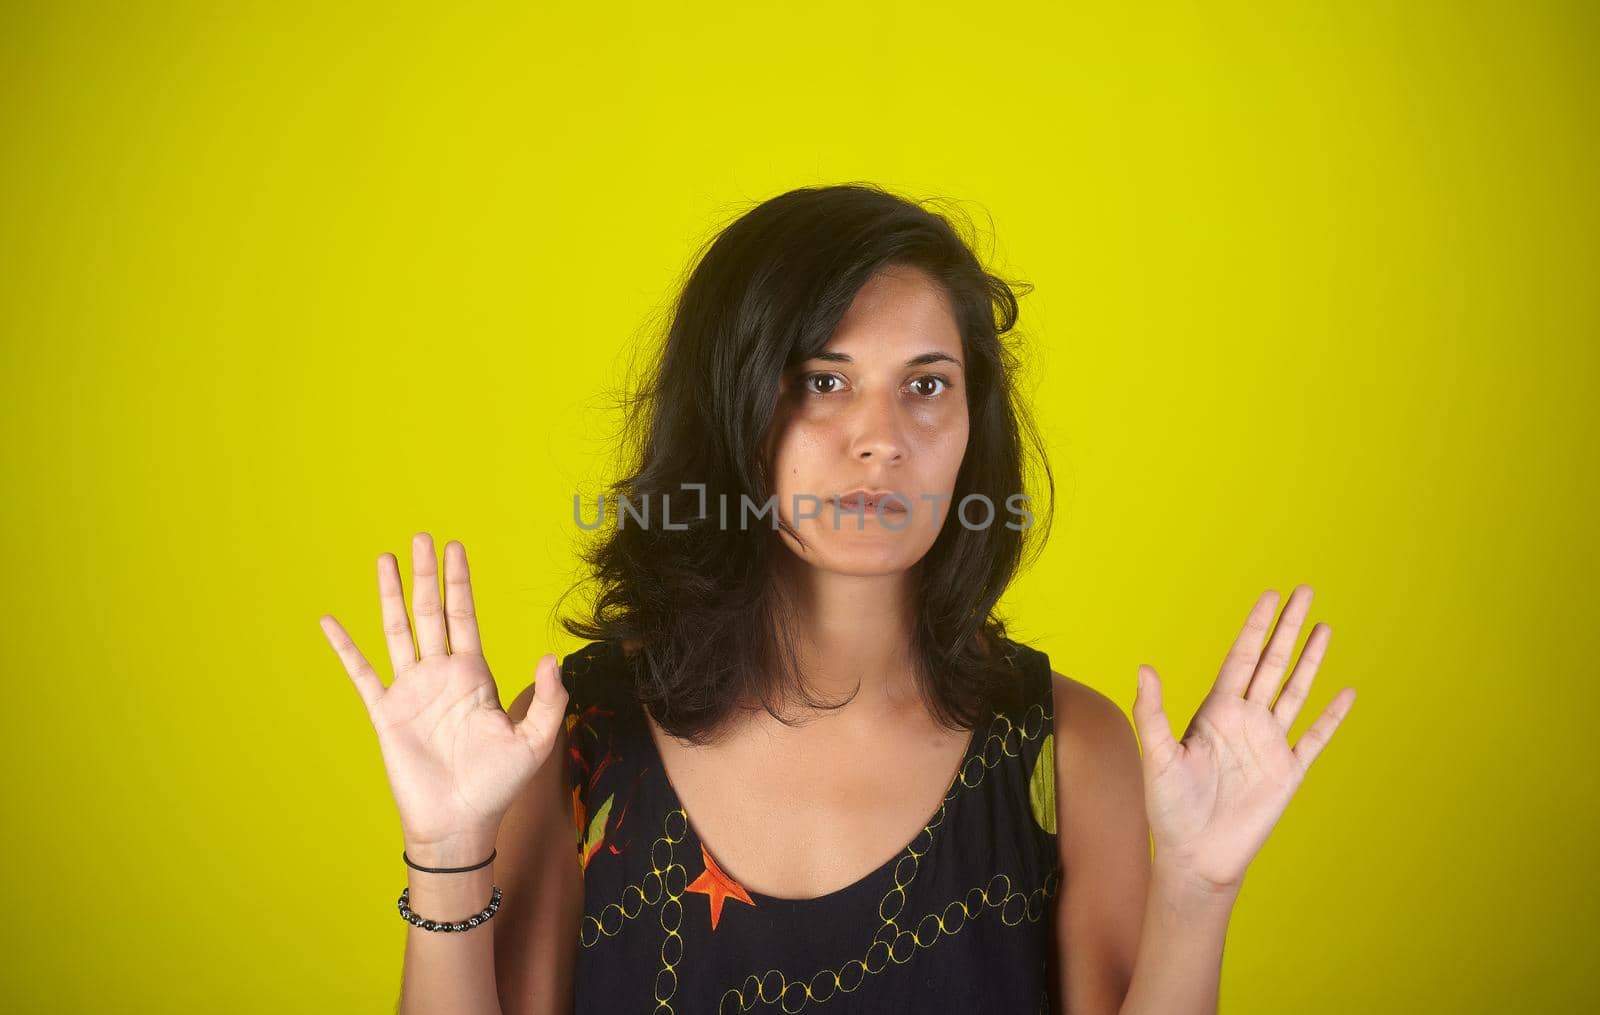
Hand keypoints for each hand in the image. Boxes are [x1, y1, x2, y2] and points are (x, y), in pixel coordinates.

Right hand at [318, 533, 568, 856]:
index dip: (460, 582)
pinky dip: (345, 647)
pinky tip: (331, 622)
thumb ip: (548, 698)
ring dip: (391, 595)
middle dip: (427, 574)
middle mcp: (441, 675)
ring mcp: (411, 691)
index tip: (455, 548)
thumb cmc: (498, 785)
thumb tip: (551, 657)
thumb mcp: (535, 741)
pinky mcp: (386, 713)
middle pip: (431, 612)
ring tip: (385, 559)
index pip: (466, 616)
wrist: (460, 822)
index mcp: (475, 675)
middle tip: (421, 537)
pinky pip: (362, 674)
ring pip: (398, 631)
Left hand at [1131, 585, 1355, 894]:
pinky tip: (1347, 693)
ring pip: (1295, 691)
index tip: (1270, 596)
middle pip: (1272, 663)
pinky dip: (1332, 716)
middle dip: (1288, 627)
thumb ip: (1152, 712)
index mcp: (1215, 712)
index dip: (1256, 627)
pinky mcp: (1289, 772)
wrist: (1196, 855)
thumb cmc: (1170, 807)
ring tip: (1325, 626)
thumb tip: (1144, 667)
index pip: (1241, 658)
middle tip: (1305, 590)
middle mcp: (1245, 721)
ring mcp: (1270, 744)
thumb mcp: (1156, 756)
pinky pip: (1315, 738)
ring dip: (1311, 660)